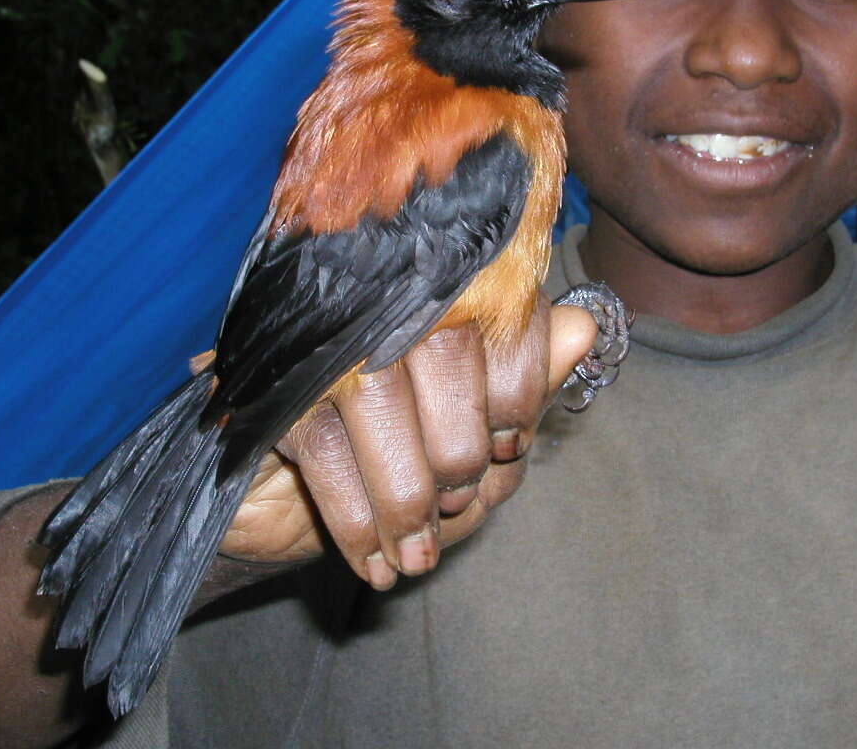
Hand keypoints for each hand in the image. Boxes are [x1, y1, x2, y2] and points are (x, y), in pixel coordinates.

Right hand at [217, 297, 597, 588]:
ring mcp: (324, 341)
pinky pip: (326, 446)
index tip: (507, 449)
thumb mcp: (474, 440)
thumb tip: (582, 328)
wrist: (277, 507)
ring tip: (415, 556)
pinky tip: (376, 562)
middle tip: (452, 506)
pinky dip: (358, 519)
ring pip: (380, 399)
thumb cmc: (394, 462)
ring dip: (406, 498)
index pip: (501, 312)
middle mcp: (383, 301)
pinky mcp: (274, 387)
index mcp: (442, 294)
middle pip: (443, 350)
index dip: (517, 392)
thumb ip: (526, 387)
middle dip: (457, 451)